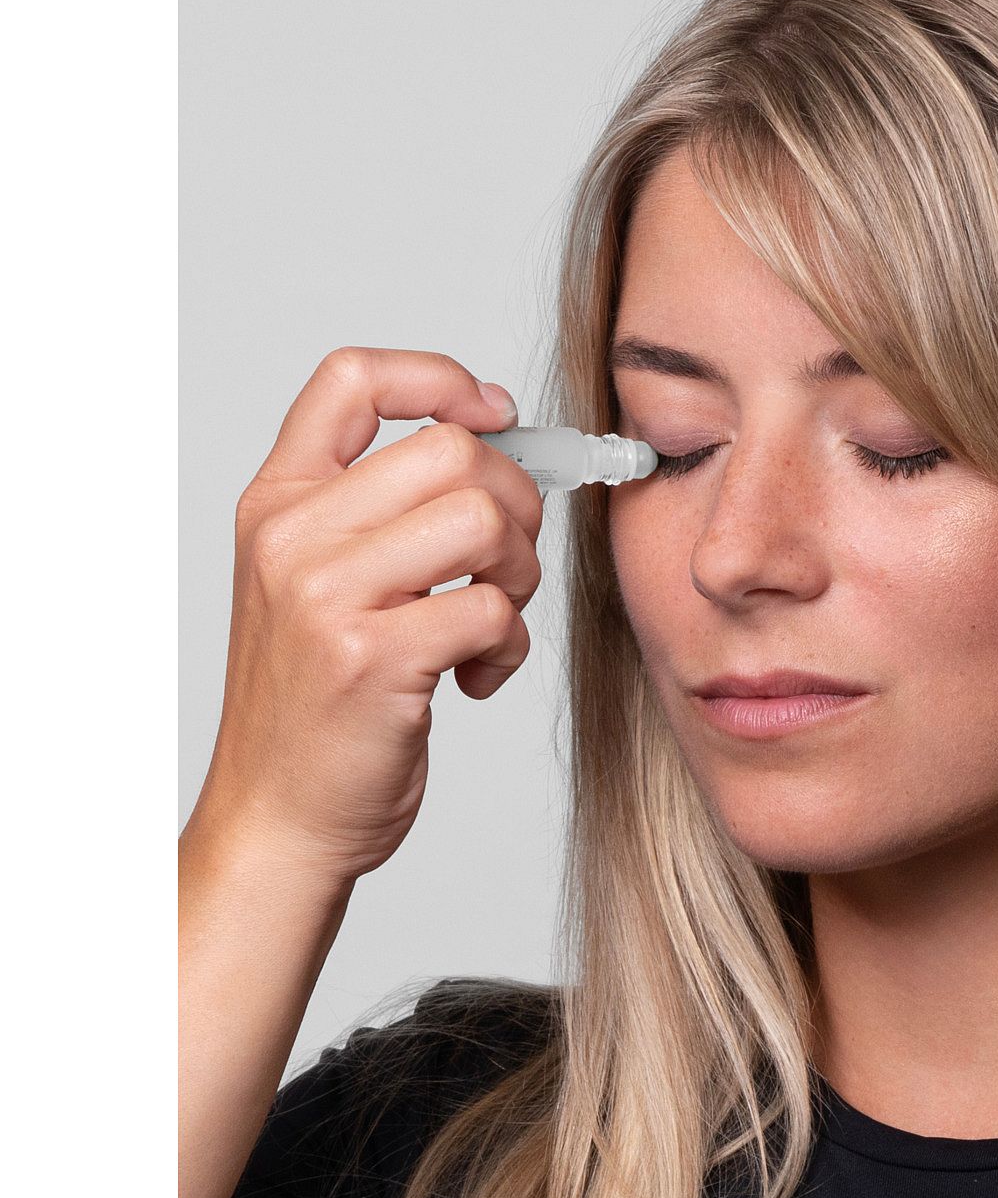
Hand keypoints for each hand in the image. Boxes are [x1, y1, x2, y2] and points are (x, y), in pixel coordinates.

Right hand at [187, 346, 545, 887]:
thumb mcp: (317, 582)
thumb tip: (492, 435)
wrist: (279, 819)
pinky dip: (510, 647)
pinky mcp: (372, 659)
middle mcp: (292, 537)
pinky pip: (492, 610)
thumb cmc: (318, 704)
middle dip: (516, 502)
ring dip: (519, 573)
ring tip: (492, 620)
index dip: (441, 378)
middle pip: (452, 449)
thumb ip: (378, 508)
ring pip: (483, 518)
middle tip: (504, 565)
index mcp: (278, 503)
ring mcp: (326, 597)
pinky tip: (477, 677)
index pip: (352, 378)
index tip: (496, 417)